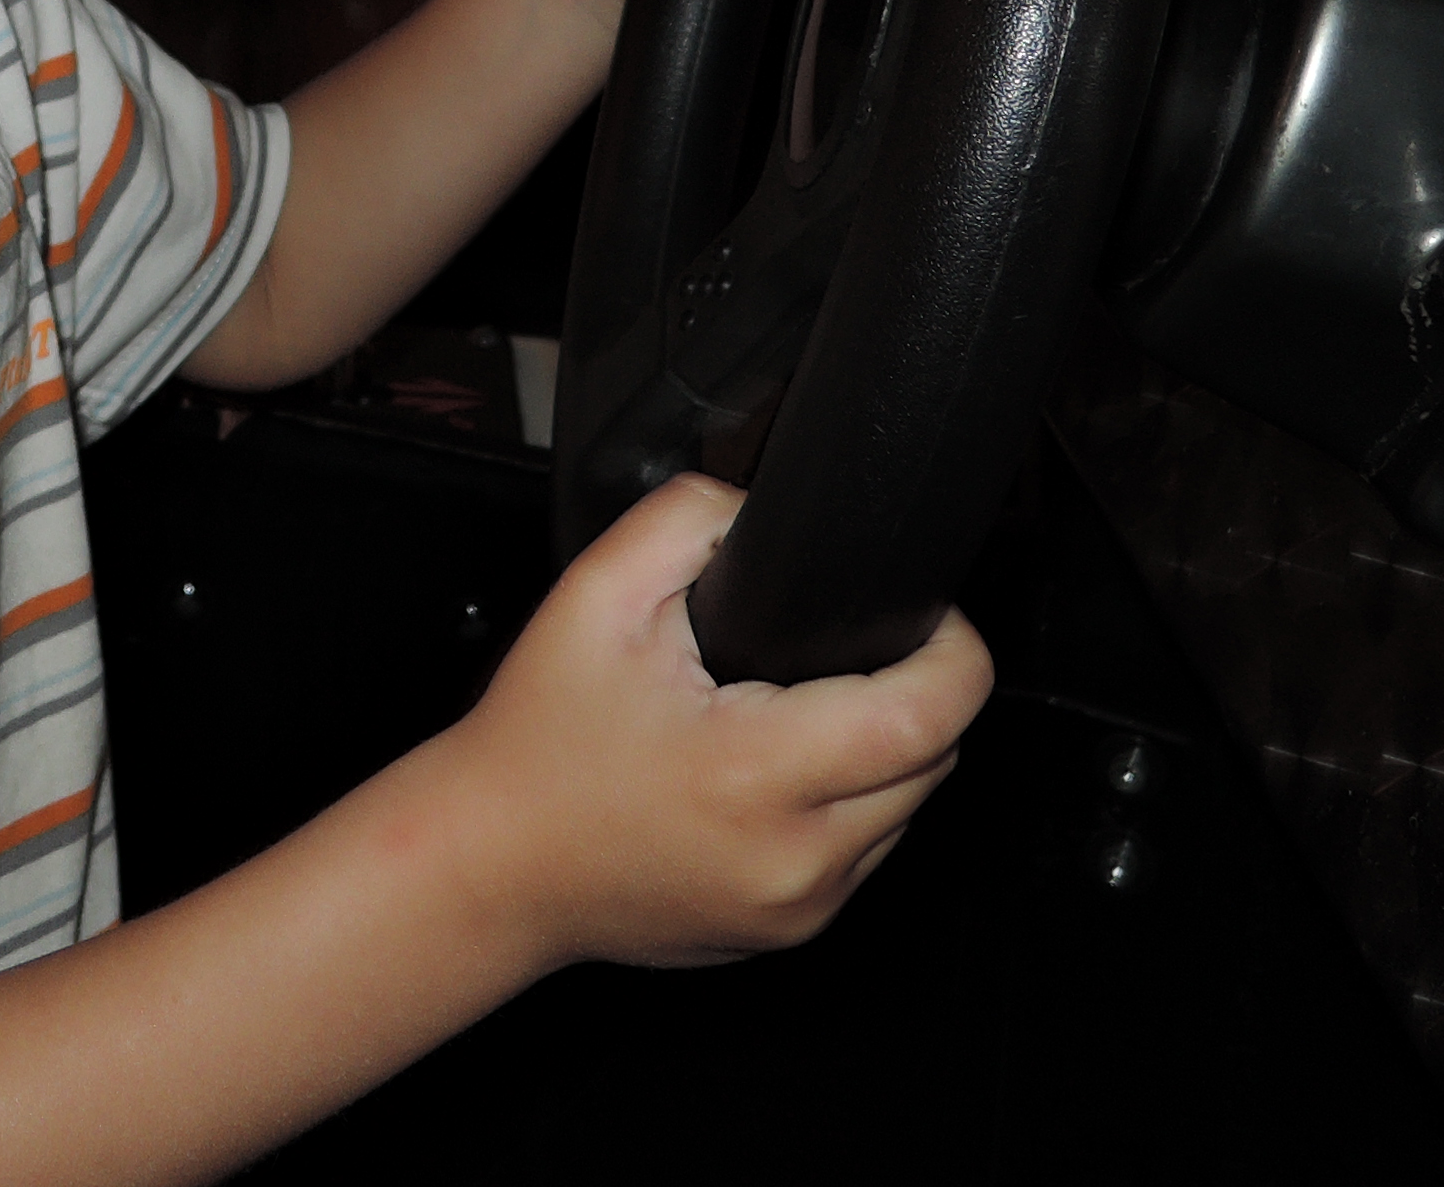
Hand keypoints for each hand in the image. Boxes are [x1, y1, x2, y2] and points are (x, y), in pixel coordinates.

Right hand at [439, 474, 989, 972]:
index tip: (929, 619)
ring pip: (908, 811)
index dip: (955, 650)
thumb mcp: (595, 596)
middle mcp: (795, 853)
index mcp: (757, 770)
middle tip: (836, 655)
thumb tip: (759, 512)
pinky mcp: (791, 931)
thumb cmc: (536, 746)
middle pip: (936, 759)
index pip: (930, 714)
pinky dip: (843, 809)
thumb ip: (688, 520)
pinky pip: (864, 854)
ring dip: (882, 757)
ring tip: (794, 716)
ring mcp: (799, 905)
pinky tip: (772, 778)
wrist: (488, 865)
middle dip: (913, 694)